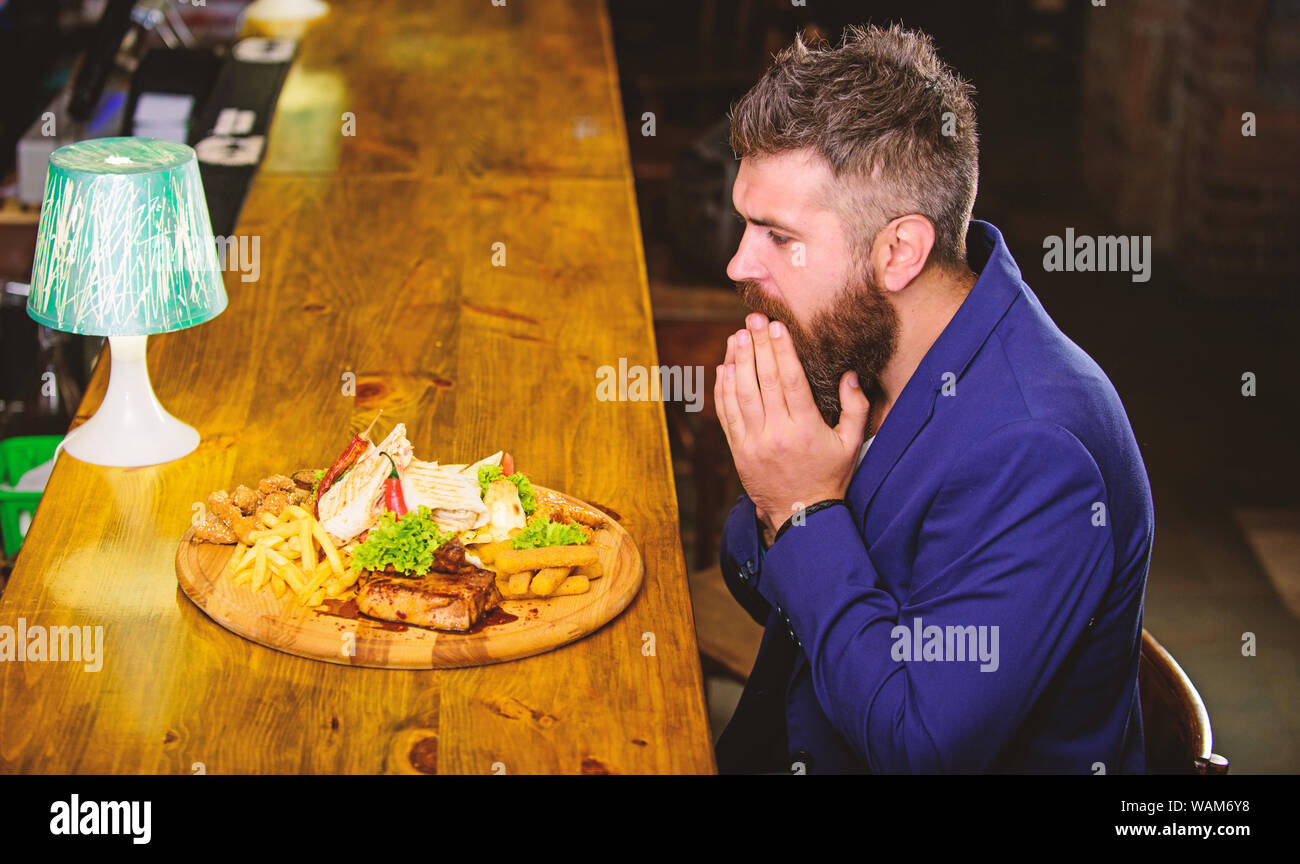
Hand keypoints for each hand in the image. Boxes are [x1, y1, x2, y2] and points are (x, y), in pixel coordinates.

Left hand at [714, 313, 870, 537]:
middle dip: (757, 347)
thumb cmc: (830, 476)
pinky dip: (723, 390)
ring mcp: (753, 443)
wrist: (801, 516)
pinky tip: (724, 367)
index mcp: (805, 430)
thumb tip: (850, 375)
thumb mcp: (852, 444)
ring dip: (736, 363)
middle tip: (752, 320)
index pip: (791, 382)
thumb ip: (856, 408)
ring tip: (736, 336)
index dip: (782, 352)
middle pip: (764, 382)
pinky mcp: (738, 451)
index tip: (776, 327)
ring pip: (741, 396)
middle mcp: (776, 434)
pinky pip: (727, 415)